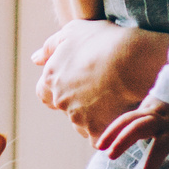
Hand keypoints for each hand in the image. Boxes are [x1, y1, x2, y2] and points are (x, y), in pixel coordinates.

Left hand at [32, 20, 168, 134]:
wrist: (133, 61)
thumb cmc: (106, 41)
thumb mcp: (75, 31)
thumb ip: (51, 46)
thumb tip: (35, 59)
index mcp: (52, 77)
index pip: (44, 92)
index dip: (60, 88)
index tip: (78, 82)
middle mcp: (60, 100)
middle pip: (66, 107)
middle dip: (79, 102)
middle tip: (103, 89)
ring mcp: (78, 118)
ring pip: (83, 123)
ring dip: (94, 116)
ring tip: (116, 100)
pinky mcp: (96, 132)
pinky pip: (100, 136)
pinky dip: (108, 129)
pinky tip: (121, 114)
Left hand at [96, 101, 168, 168]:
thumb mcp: (152, 105)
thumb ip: (136, 120)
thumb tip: (108, 139)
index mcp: (149, 111)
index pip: (127, 119)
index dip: (112, 132)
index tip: (99, 146)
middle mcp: (162, 119)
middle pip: (139, 127)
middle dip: (124, 140)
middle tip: (110, 155)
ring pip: (163, 144)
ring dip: (152, 163)